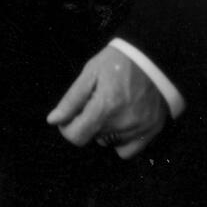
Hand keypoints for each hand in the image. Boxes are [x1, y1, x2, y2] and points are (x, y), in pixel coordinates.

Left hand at [46, 45, 167, 159]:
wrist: (154, 56)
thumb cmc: (118, 61)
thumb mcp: (90, 72)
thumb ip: (72, 99)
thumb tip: (53, 120)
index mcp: (104, 107)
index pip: (77, 136)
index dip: (68, 128)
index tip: (71, 116)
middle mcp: (122, 124)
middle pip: (92, 137)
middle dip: (88, 123)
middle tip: (95, 102)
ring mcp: (138, 130)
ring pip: (109, 143)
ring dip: (104, 130)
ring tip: (111, 108)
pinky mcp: (151, 131)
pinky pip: (128, 150)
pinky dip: (121, 141)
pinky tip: (122, 123)